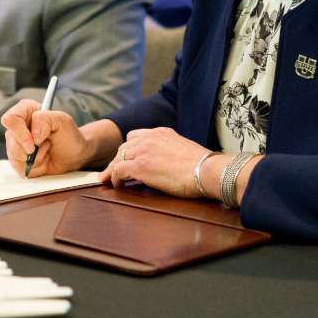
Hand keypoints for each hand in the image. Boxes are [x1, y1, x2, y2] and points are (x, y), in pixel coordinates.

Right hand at [1, 99, 91, 177]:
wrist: (73, 155)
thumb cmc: (69, 136)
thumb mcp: (62, 121)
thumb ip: (45, 119)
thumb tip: (32, 134)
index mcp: (27, 111)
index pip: (10, 119)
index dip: (20, 133)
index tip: (34, 143)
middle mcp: (18, 126)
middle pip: (11, 140)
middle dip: (30, 149)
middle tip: (46, 147)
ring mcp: (16, 143)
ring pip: (14, 155)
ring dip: (34, 158)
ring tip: (46, 152)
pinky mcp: (17, 159)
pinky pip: (18, 167)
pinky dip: (33, 168)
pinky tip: (43, 161)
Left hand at [99, 127, 213, 197]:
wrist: (206, 170)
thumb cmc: (201, 166)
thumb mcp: (182, 149)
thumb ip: (168, 151)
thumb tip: (163, 164)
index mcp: (161, 132)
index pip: (136, 136)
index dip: (129, 150)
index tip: (126, 159)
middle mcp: (149, 137)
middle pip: (124, 147)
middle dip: (118, 160)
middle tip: (114, 172)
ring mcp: (143, 151)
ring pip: (118, 158)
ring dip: (114, 169)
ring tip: (111, 180)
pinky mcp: (140, 166)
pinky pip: (118, 171)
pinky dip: (114, 178)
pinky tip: (117, 185)